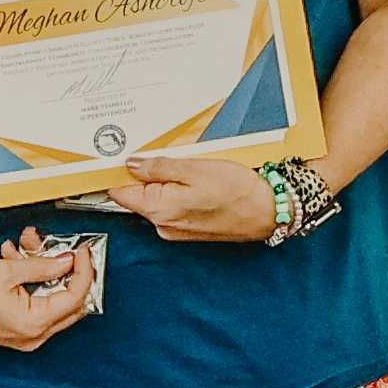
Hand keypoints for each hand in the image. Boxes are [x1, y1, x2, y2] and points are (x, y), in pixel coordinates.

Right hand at [0, 239, 99, 353]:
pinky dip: (31, 283)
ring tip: (23, 247)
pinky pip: (36, 305)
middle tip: (66, 251)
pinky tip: (14, 261)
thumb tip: (68, 262)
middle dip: (67, 272)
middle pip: (69, 303)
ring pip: (50, 300)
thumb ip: (43, 267)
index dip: (83, 271)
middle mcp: (31, 337)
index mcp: (33, 324)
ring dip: (43, 272)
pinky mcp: (15, 331)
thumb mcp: (8, 270)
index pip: (75, 297)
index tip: (81, 252)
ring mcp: (23, 337)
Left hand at [110, 146, 281, 247]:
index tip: (120, 157)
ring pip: (158, 199)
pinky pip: (174, 207)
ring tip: (193, 170)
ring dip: (168, 183)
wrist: (269, 212)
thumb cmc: (237, 192)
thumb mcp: (195, 168)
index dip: (118, 172)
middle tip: (171, 157)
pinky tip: (200, 184)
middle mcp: (163, 225)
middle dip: (148, 175)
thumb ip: (159, 167)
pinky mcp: (189, 230)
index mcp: (159, 210)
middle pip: (139, 195)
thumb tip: (131, 165)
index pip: (120, 192)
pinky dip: (180, 193)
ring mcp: (176, 230)